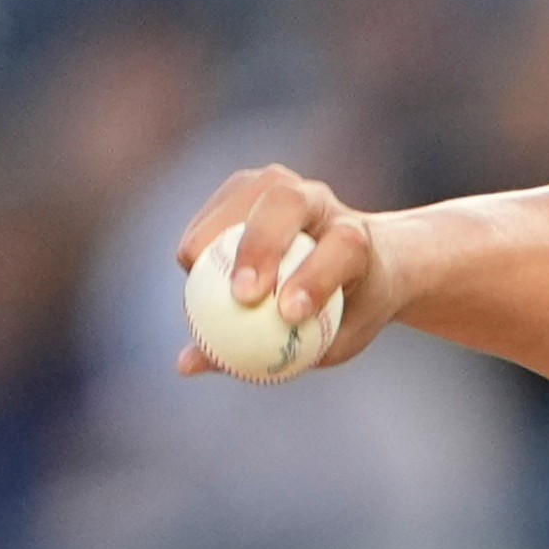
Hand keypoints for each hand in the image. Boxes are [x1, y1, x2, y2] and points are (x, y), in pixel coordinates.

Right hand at [172, 165, 400, 377]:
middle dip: (262, 244)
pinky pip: (220, 202)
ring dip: (218, 228)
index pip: (344, 248)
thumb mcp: (326, 344)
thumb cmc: (344, 313)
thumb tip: (187, 364)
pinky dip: (201, 229)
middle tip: (240, 293)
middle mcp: (325, 204)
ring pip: (251, 191)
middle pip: (290, 203)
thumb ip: (264, 354)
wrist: (362, 264)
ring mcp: (286, 186)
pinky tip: (190, 263)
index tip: (289, 314)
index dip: (316, 277)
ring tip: (195, 271)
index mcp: (359, 242)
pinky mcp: (249, 185)